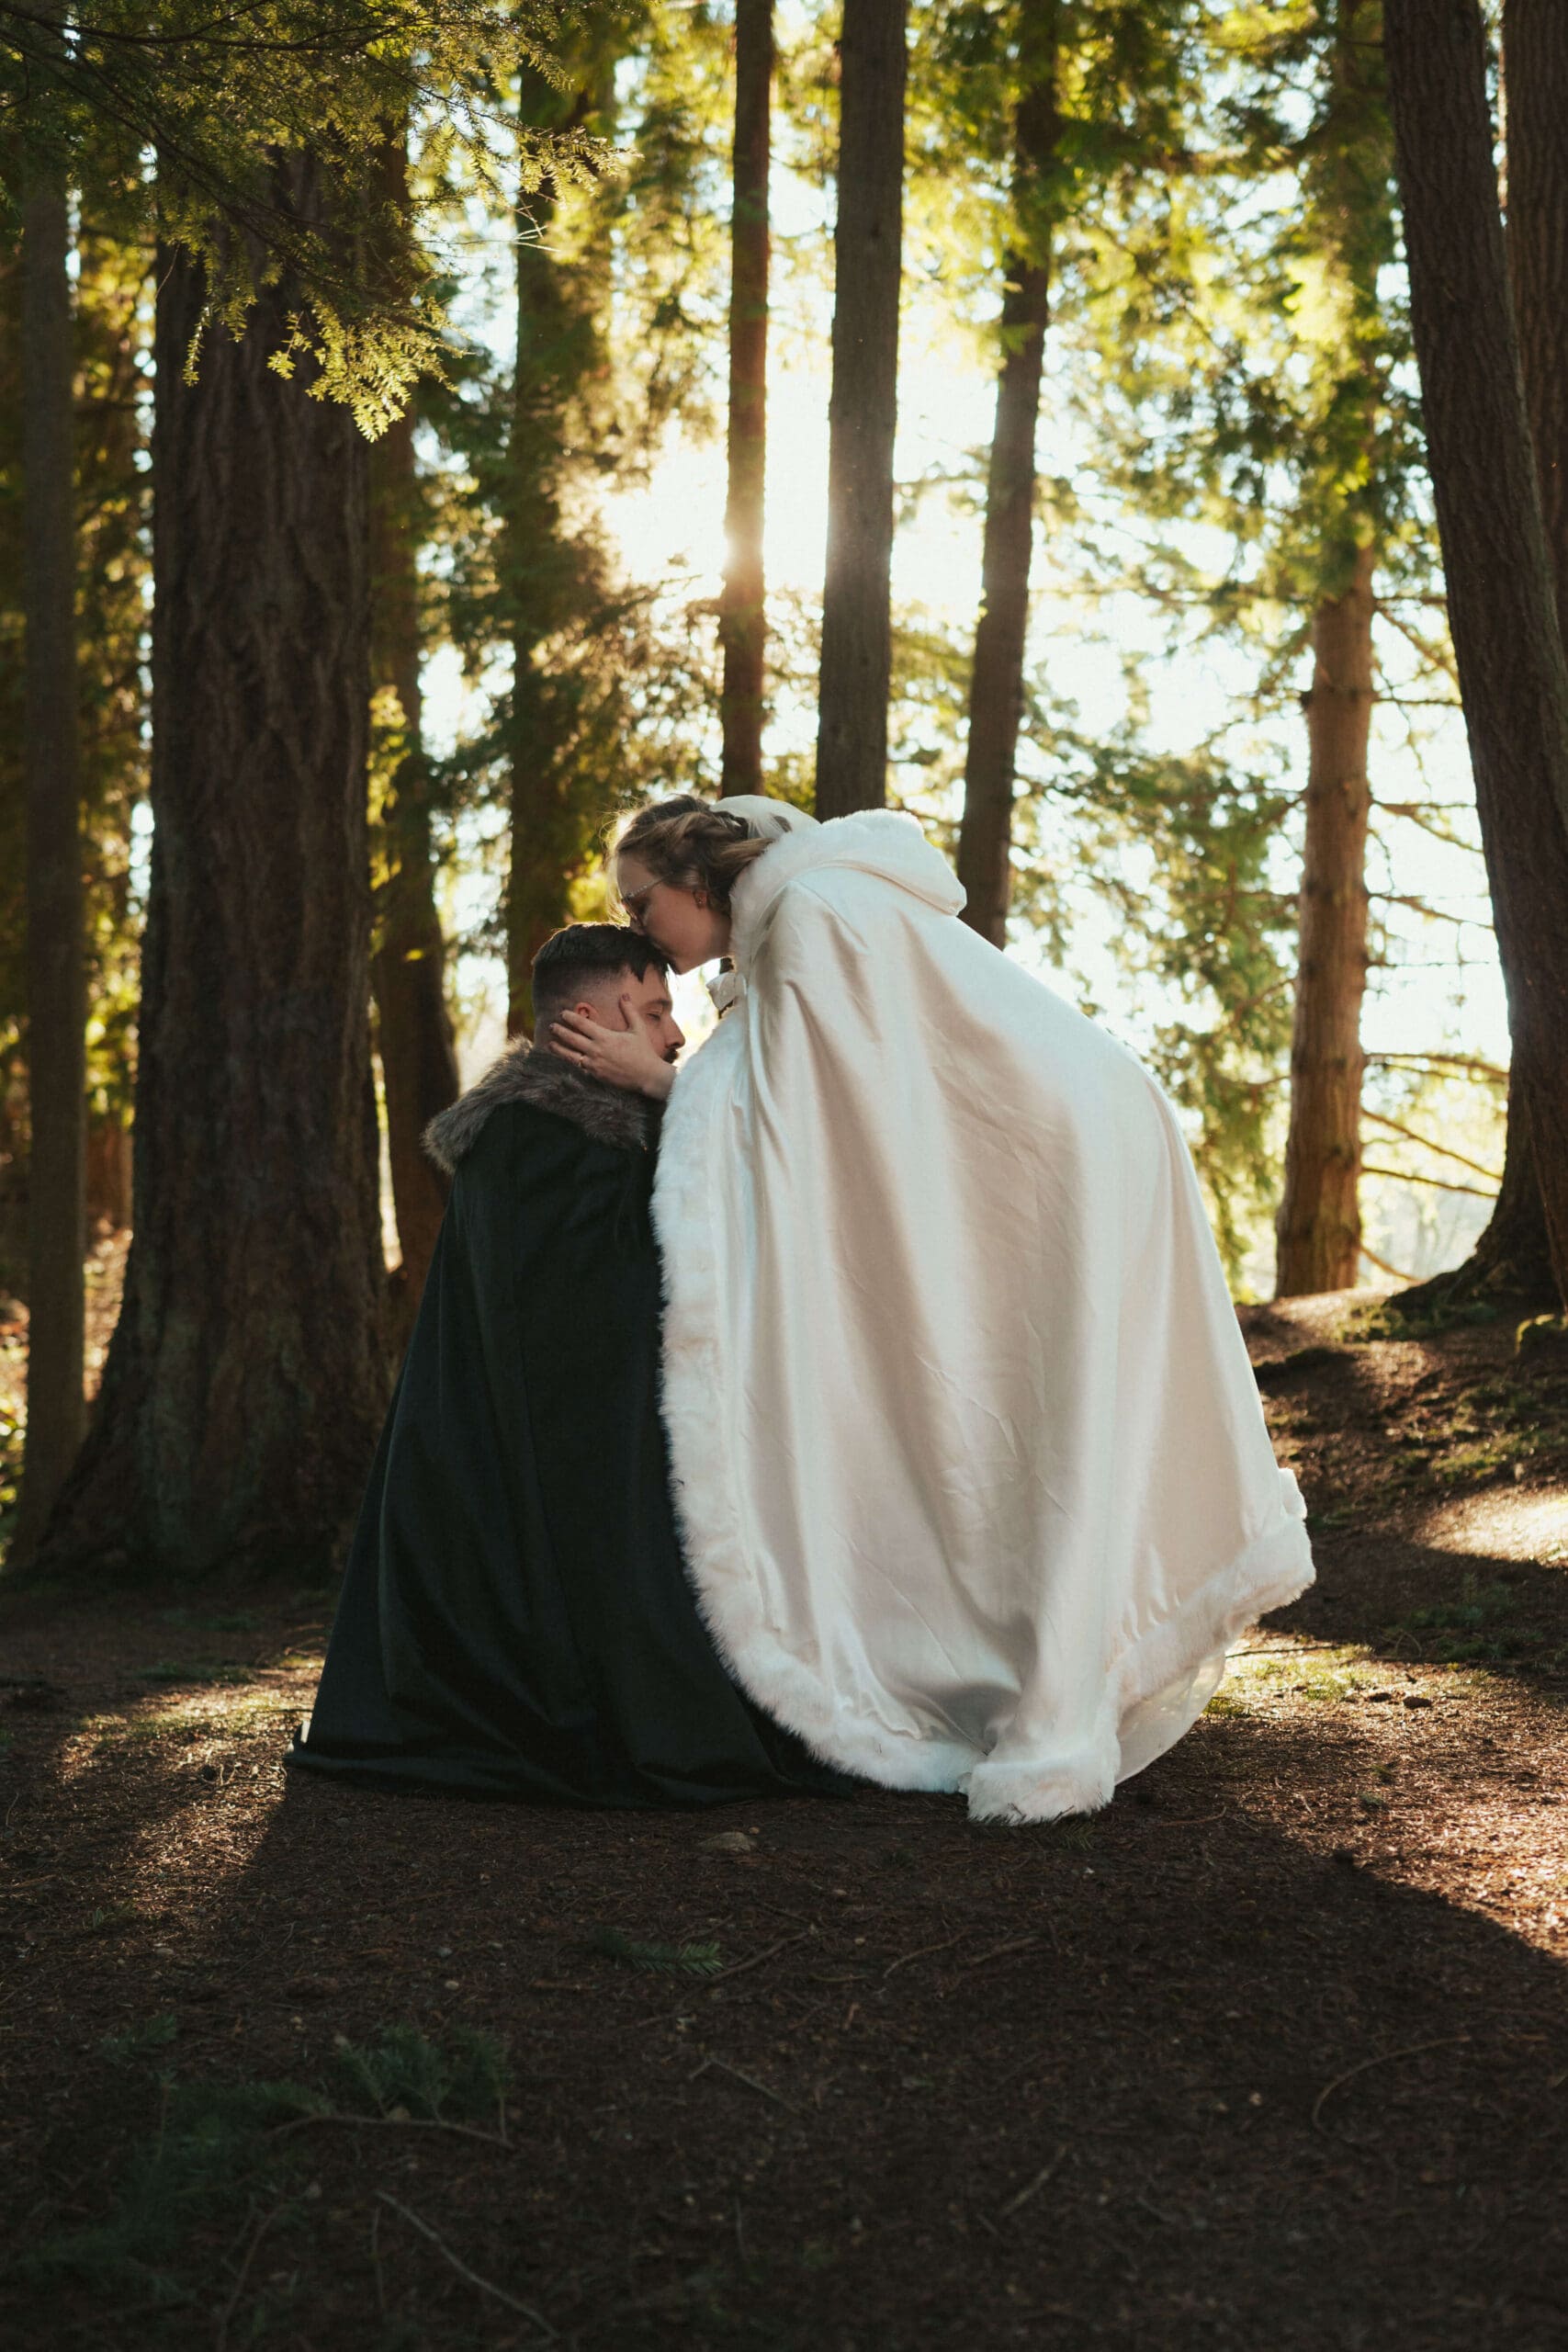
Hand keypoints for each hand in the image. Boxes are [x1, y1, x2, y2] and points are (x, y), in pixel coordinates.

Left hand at [551, 998, 674, 1099]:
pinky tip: (564, 1059)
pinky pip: (578, 1068)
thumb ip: (629, 1011)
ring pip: (570, 1055)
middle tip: (551, 1026)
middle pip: (572, 1039)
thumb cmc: (643, 1052)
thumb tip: (624, 995)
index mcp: (605, 1037)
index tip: (563, 1013)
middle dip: (559, 1031)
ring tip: (550, 1044)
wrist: (647, 1076)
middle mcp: (596, 1050)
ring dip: (558, 1049)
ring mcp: (594, 1064)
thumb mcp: (638, 1029)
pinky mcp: (595, 1075)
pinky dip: (569, 1062)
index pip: (582, 1024)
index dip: (570, 1017)